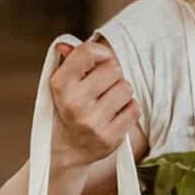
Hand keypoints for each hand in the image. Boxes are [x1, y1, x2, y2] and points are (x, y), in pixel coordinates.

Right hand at [49, 41, 140, 168]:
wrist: (66, 149)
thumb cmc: (68, 108)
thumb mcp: (62, 84)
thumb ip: (69, 61)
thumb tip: (67, 46)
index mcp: (60, 84)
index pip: (89, 52)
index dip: (101, 54)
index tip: (99, 63)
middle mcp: (74, 103)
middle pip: (114, 69)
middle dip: (112, 76)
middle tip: (102, 88)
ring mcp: (92, 122)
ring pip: (126, 88)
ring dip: (121, 93)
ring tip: (108, 102)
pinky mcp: (109, 138)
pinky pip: (134, 109)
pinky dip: (129, 110)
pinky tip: (115, 115)